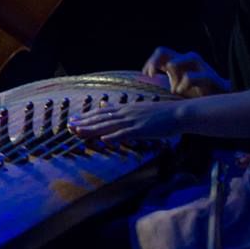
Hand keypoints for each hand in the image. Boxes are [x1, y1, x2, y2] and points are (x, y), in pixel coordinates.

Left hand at [69, 97, 189, 141]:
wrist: (180, 113)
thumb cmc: (162, 114)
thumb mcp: (141, 110)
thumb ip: (125, 111)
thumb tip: (110, 108)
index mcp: (126, 109)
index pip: (102, 112)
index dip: (87, 117)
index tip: (74, 120)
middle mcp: (126, 113)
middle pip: (101, 118)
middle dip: (84, 122)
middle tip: (69, 126)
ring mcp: (133, 121)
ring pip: (109, 125)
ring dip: (92, 129)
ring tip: (78, 132)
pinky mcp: (142, 129)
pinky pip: (125, 134)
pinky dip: (114, 137)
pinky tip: (104, 140)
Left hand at [142, 47, 230, 97]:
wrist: (220, 101)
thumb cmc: (196, 95)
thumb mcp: (176, 88)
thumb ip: (163, 84)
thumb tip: (144, 84)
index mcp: (178, 62)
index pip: (160, 53)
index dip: (150, 62)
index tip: (146, 75)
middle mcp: (187, 60)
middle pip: (163, 51)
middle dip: (153, 62)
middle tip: (151, 76)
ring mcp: (199, 66)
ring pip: (176, 62)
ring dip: (171, 76)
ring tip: (174, 90)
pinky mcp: (209, 77)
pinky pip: (190, 77)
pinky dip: (182, 85)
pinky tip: (181, 92)